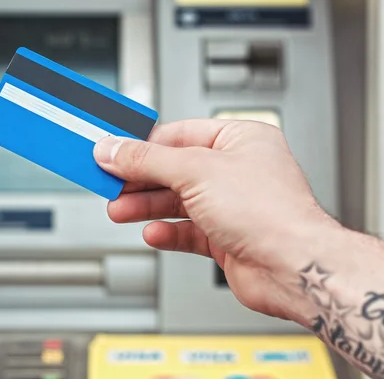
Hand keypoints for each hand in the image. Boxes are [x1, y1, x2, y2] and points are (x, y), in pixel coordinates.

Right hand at [93, 119, 339, 319]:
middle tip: (110, 183)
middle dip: (139, 179)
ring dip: (146, 206)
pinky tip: (153, 233)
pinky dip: (167, 231)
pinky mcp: (226, 236)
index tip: (113, 151)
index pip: (178, 134)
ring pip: (177, 200)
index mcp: (238, 139)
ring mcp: (231, 205)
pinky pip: (187, 230)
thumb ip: (147, 160)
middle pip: (173, 169)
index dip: (142, 144)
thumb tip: (113, 149)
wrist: (293, 269)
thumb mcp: (195, 172)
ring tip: (119, 209)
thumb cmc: (270, 213)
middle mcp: (236, 170)